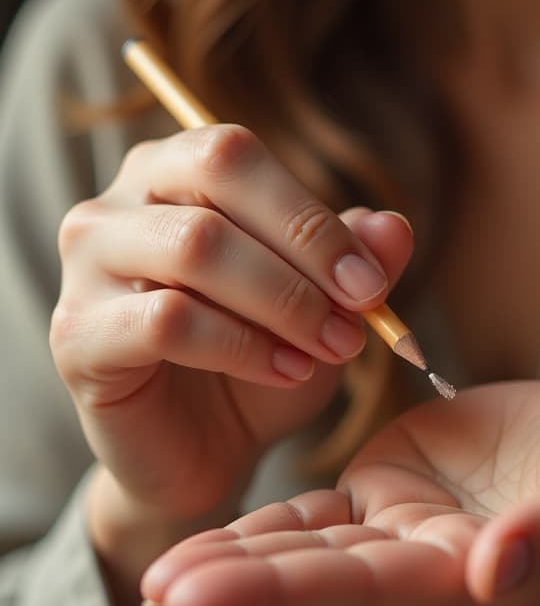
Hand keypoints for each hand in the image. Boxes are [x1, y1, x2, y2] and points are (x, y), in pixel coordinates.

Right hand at [50, 124, 413, 523]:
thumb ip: (353, 260)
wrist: (200, 451)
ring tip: (329, 347)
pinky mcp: (78, 336)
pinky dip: (242, 347)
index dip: (311, 214)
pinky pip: (168, 321)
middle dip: (303, 249)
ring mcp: (87, 267)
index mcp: (171, 174)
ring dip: (282, 301)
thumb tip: (394, 227)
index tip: (370, 282)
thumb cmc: (257, 361)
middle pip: (213, 180)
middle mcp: (116, 204)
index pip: (236, 154)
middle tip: (358, 312)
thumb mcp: (320, 307)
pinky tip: (285, 372)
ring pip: (194, 247)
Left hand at [141, 379, 539, 605]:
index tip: (203, 595)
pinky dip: (271, 525)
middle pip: (326, 583)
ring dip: (239, 562)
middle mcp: (432, 573)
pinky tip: (212, 539)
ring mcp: (409, 533)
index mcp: (483, 583)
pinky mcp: (398, 491)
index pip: (375, 592)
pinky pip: (326, 514)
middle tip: (157, 591)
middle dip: (240, 587)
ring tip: (160, 575)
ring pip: (314, 552)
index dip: (289, 591)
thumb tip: (492, 566)